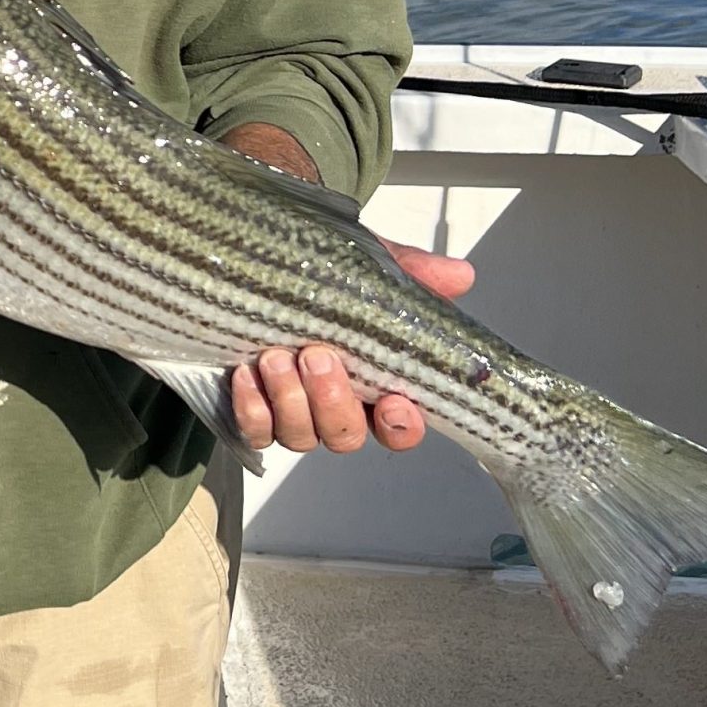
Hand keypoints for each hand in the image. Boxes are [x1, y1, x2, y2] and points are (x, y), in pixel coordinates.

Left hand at [227, 241, 474, 457]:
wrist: (253, 269)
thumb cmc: (320, 280)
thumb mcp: (366, 270)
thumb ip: (413, 274)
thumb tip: (460, 275)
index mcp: (373, 385)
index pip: (399, 428)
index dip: (401, 426)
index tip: (392, 401)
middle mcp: (333, 408)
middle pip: (345, 437)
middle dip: (332, 401)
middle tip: (318, 356)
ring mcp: (292, 416)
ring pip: (300, 437)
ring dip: (290, 400)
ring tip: (277, 357)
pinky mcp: (253, 413)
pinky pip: (256, 431)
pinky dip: (252, 408)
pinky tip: (246, 374)